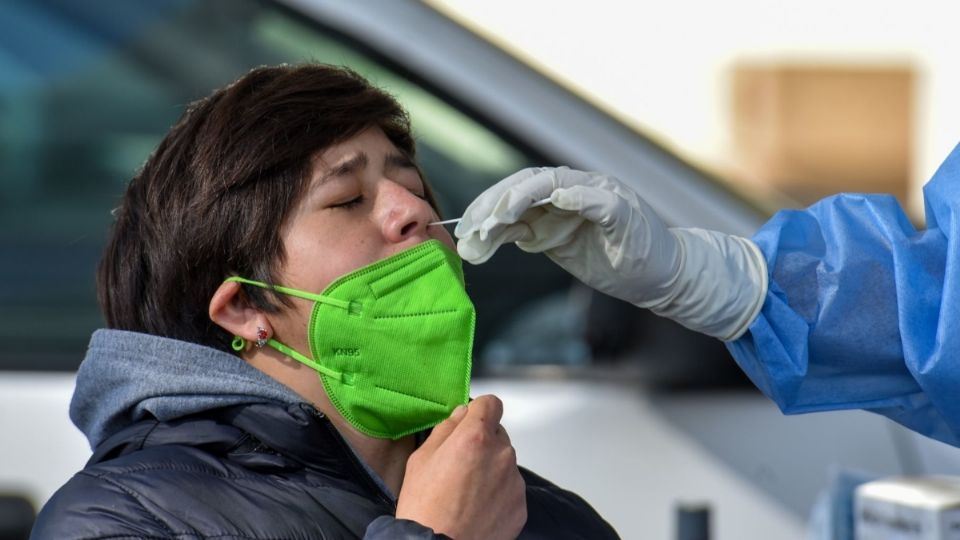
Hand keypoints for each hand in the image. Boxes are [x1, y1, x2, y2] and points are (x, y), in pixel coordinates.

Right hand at [396, 395, 525, 539]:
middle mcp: (501, 455)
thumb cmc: (424, 508)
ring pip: (505, 462)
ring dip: (491, 469)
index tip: (472, 420)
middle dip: (482, 443)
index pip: (491, 404)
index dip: (479, 410)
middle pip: (498, 434)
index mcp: (475, 437)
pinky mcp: (520, 505)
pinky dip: (498, 493)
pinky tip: (478, 507)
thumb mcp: (421, 459)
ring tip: (467, 492)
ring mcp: (514, 481)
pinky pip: (511, 488)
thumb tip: (461, 415)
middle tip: (460, 465)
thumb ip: (445, 429)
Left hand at [455, 167, 767, 340]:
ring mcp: (604, 194)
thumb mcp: (559, 248)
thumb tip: (493, 233)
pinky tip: (556, 201)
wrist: (662, 277)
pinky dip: (578, 197)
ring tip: (497, 218)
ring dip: (522, 199)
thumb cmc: (613, 261)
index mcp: (565, 195)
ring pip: (556, 183)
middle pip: (529, 182)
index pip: (518, 189)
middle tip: (472, 226)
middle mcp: (581, 186)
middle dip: (496, 203)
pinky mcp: (624, 211)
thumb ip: (530, 235)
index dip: (489, 204)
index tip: (465, 228)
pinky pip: (599, 200)